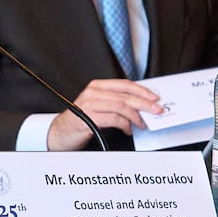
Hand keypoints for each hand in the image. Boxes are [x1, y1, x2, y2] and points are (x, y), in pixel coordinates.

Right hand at [46, 78, 162, 150]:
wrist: (61, 132)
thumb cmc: (82, 119)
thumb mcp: (99, 106)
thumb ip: (116, 102)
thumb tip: (140, 104)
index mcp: (97, 86)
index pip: (124, 84)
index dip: (142, 90)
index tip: (155, 98)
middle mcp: (93, 93)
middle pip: (125, 96)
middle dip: (144, 104)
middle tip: (156, 111)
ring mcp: (90, 104)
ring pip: (121, 106)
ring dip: (136, 117)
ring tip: (141, 124)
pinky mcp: (89, 117)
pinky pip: (114, 119)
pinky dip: (125, 125)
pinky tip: (128, 129)